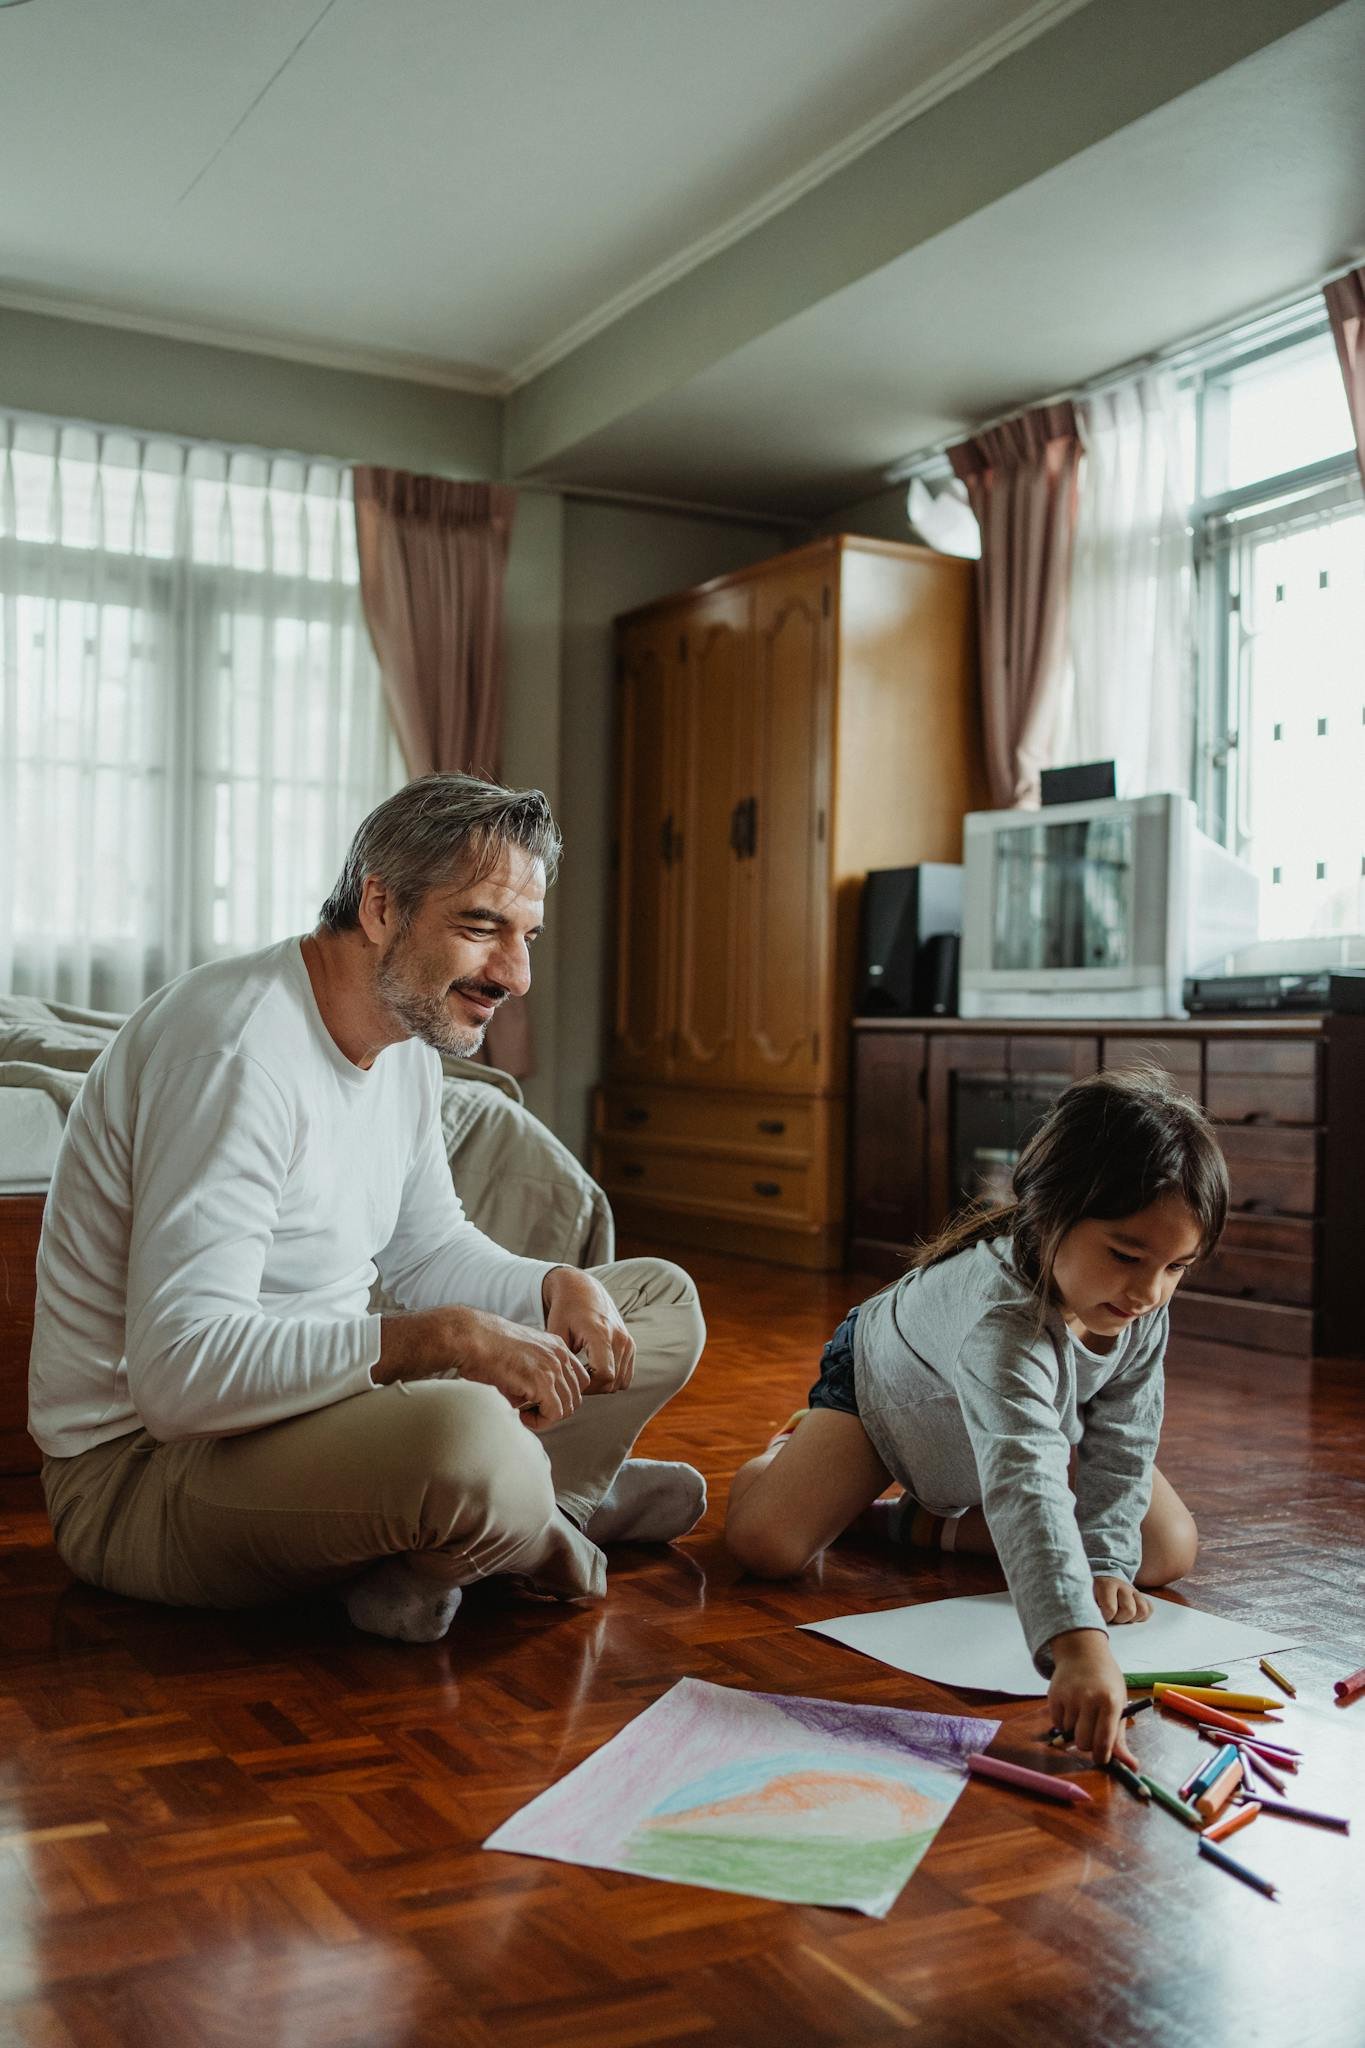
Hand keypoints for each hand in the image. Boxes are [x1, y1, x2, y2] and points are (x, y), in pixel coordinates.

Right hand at [447, 1305, 589, 1430]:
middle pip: (575, 1396)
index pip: (579, 1379)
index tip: (540, 1400)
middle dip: (554, 1408)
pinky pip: (554, 1413)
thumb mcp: (521, 1356)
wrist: (471, 1337)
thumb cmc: (486, 1347)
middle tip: (530, 1410)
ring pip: (567, 1407)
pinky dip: (539, 1421)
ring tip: (523, 1412)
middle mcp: (559, 1355)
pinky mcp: (542, 1381)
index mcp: (556, 1346)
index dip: (562, 1395)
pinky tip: (520, 1413)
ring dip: (545, 1416)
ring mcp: (553, 1367)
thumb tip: (538, 1401)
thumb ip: (536, 1372)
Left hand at [542, 1266, 634, 1394]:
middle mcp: (620, 1338)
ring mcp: (628, 1342)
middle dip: (593, 1388)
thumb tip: (565, 1385)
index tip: (573, 1380)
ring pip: (621, 1382)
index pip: (605, 1375)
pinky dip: (613, 1379)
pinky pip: (626, 1375)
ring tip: (584, 1374)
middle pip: (613, 1382)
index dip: (588, 1387)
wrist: (583, 1289)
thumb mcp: (557, 1332)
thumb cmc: (566, 1310)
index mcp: (600, 1334)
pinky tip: (594, 1370)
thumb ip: (563, 1359)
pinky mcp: (630, 1345)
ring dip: (603, 1385)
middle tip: (576, 1380)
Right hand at [1046, 1628, 1136, 1765]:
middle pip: (1083, 1742)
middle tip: (1092, 1735)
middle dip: (1087, 1745)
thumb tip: (1132, 1767)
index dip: (1102, 1756)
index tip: (1101, 1758)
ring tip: (1082, 1716)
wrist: (1083, 1653)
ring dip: (1075, 1732)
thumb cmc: (1106, 1681)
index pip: (1104, 1741)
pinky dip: (1063, 1724)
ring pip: (1069, 1734)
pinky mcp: (1053, 1696)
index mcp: (1110, 1702)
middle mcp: (1089, 1699)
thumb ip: (1120, 1737)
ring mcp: (1069, 1697)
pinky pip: (1056, 1724)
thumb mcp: (1119, 1704)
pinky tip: (1071, 1710)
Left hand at [1093, 1575, 1150, 1624]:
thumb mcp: (1086, 1597)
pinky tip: (1130, 1616)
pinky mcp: (1141, 1596)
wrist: (1099, 1579)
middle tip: (1111, 1617)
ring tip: (1120, 1617)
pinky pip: (1149, 1608)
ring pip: (1143, 1610)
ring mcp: (1133, 1591)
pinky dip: (1142, 1616)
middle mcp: (1123, 1586)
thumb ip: (1089, 1607)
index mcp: (1106, 1585)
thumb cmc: (1091, 1593)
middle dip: (1119, 1619)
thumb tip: (1093, 1624)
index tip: (1100, 1617)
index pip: (1111, 1608)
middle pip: (1129, 1610)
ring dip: (1132, 1618)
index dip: (1106, 1617)